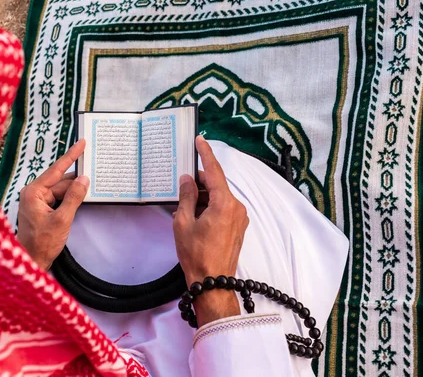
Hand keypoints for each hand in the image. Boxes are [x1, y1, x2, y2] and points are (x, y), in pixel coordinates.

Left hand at [17, 139, 88, 269]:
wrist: (31, 261)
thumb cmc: (42, 243)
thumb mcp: (62, 220)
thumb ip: (74, 198)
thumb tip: (84, 179)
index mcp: (33, 192)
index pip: (55, 170)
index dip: (71, 156)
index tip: (82, 142)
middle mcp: (33, 193)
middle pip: (59, 181)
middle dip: (76, 179)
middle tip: (94, 168)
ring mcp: (36, 201)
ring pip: (60, 190)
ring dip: (74, 190)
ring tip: (91, 184)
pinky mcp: (41, 209)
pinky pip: (58, 198)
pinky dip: (70, 198)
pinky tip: (81, 196)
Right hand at [173, 135, 248, 324]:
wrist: (213, 282)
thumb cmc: (196, 254)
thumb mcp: (184, 222)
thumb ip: (186, 197)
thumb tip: (187, 180)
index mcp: (224, 203)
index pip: (214, 172)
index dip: (206, 154)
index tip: (200, 140)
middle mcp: (236, 207)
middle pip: (216, 185)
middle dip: (199, 183)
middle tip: (182, 188)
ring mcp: (239, 218)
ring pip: (219, 198)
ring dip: (203, 198)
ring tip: (185, 210)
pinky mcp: (238, 227)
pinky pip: (223, 209)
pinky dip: (209, 207)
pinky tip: (195, 217)